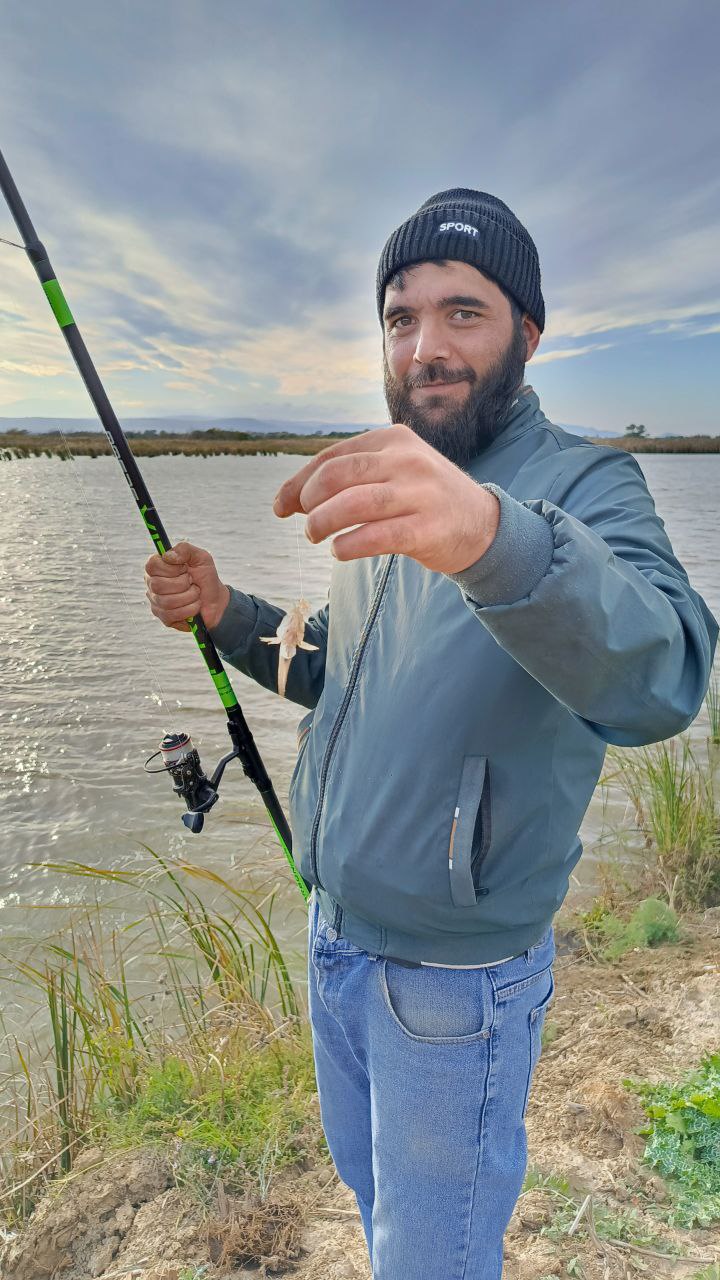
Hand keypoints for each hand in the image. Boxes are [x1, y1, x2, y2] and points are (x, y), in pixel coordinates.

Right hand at [144, 542, 229, 631]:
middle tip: (192, 582)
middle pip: (158, 585)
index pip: (152, 565)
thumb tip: (168, 556)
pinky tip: (194, 606)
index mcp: (158, 567)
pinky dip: (189, 609)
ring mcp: (156, 602)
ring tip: (196, 594)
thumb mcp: (200, 558)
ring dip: (189, 597)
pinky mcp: (164, 617)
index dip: (171, 568)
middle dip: (183, 584)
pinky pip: (172, 615)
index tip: (185, 568)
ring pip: (167, 601)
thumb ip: (185, 549)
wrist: (216, 600)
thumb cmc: (205, 577)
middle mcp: (152, 584)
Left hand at [272, 425, 499, 573]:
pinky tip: (341, 550)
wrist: (482, 524)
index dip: (299, 482)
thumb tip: (292, 497)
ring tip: (316, 537)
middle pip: (338, 475)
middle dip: (309, 500)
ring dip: (323, 523)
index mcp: (394, 439)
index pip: (333, 456)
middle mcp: (407, 461)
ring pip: (353, 504)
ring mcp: (419, 494)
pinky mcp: (426, 529)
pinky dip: (348, 545)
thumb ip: (352, 477)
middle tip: (304, 523)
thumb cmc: (424, 499)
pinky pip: (375, 536)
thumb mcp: (394, 471)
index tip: (281, 506)